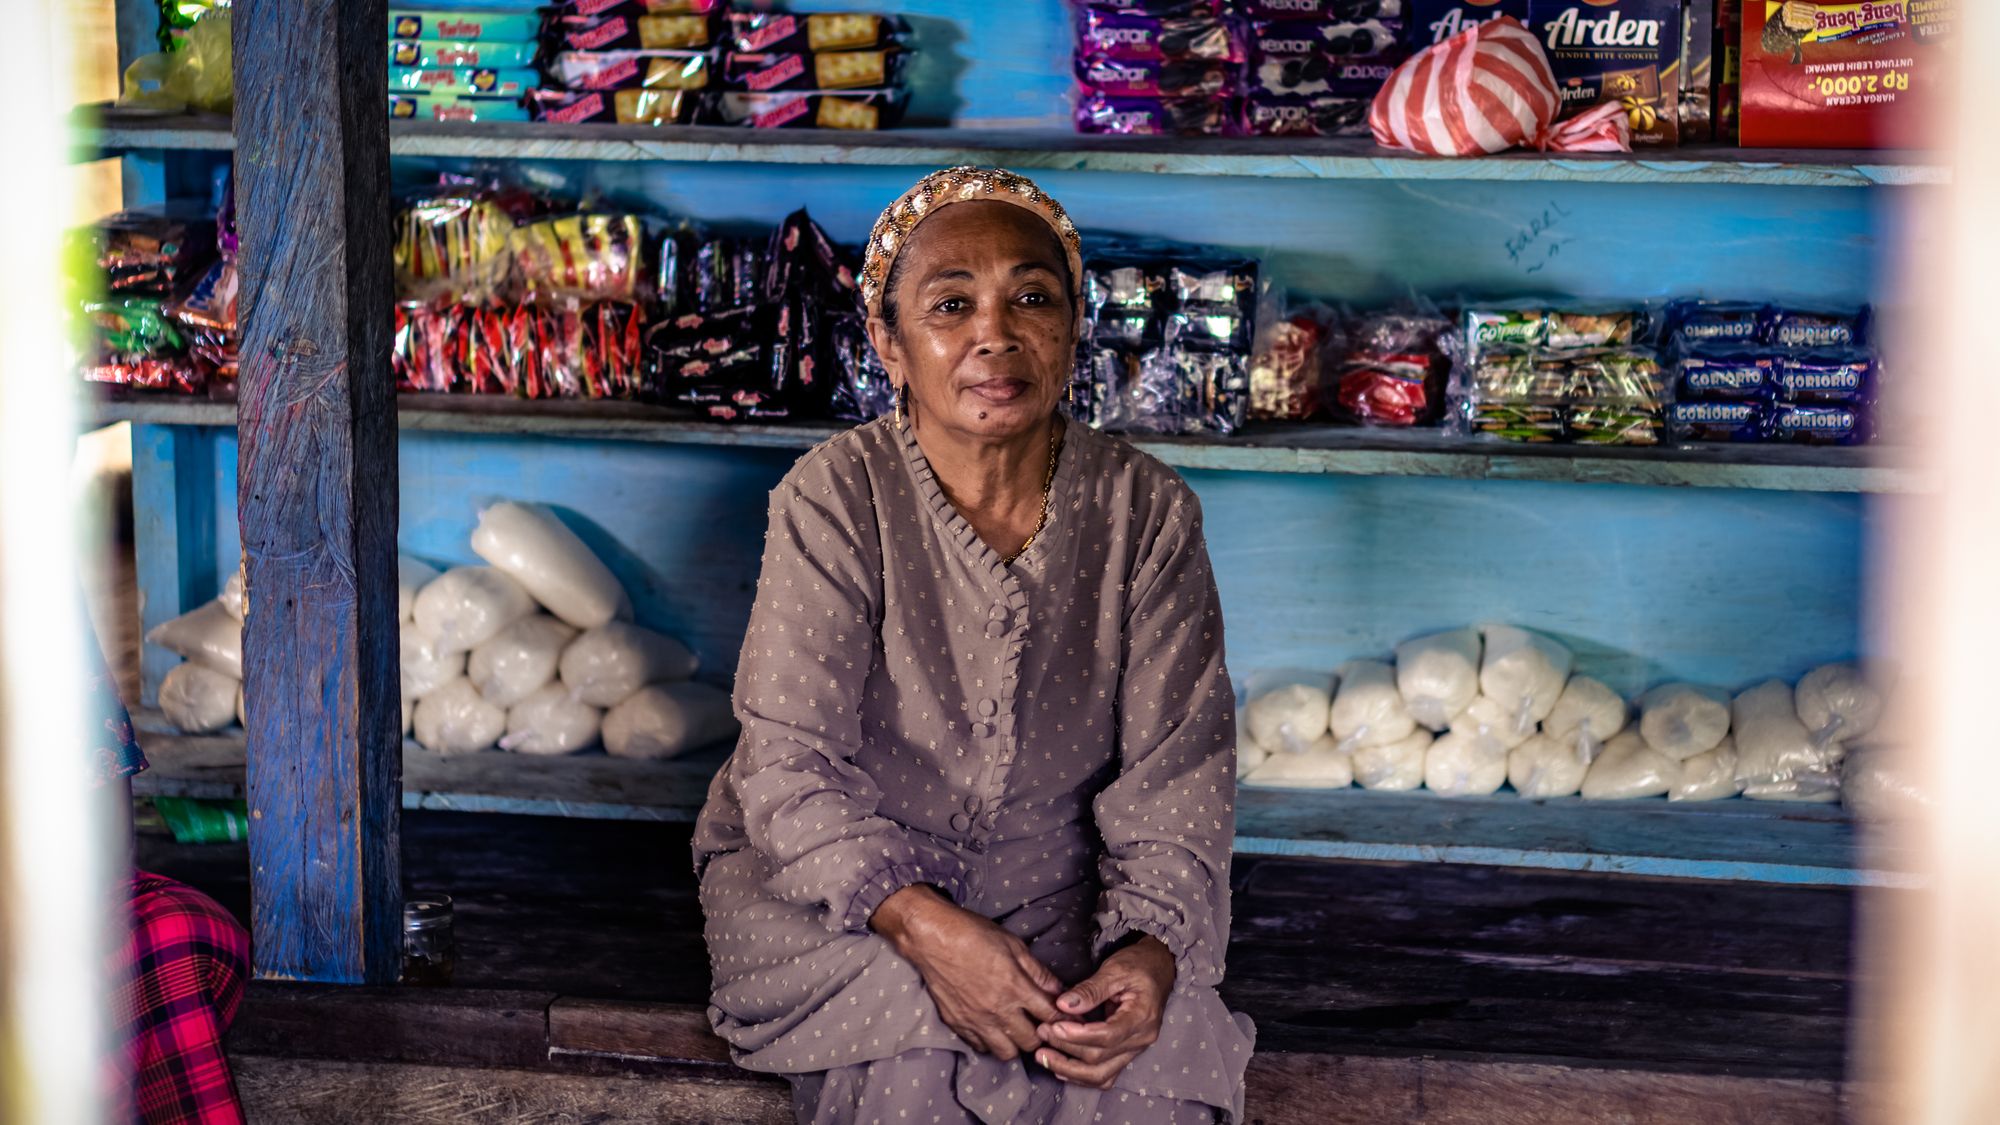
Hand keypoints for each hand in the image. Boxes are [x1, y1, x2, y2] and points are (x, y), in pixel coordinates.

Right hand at [870, 884, 1063, 1059]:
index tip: (1065, 1019)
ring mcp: (976, 1021)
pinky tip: (993, 1027)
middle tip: (1039, 1023)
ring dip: (1015, 1043)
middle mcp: (998, 1010)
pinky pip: (981, 1047)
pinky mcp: (958, 1024)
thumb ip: (1038, 971)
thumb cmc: (973, 934)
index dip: (1062, 1020)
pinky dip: (991, 1042)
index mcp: (1015, 987)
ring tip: (1016, 1028)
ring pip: (1006, 1053)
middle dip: (1040, 1035)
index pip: (1050, 1016)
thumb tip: (1059, 990)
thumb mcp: (1013, 945)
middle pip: (1030, 1041)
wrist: (932, 938)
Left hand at [1033, 935, 1175, 1088]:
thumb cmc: (1138, 965)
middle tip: (1042, 1033)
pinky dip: (1081, 1075)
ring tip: (1044, 1055)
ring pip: (1101, 1075)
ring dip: (1070, 1070)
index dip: (1077, 1035)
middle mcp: (1141, 1039)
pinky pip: (1104, 1074)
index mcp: (1142, 1017)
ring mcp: (1134, 1049)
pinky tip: (1060, 1067)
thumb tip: (1062, 1005)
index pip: (1107, 1036)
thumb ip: (1089, 989)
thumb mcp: (1115, 969)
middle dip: (1066, 1050)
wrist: (1158, 968)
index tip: (1053, 1025)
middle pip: (1100, 1059)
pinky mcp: (1126, 1053)